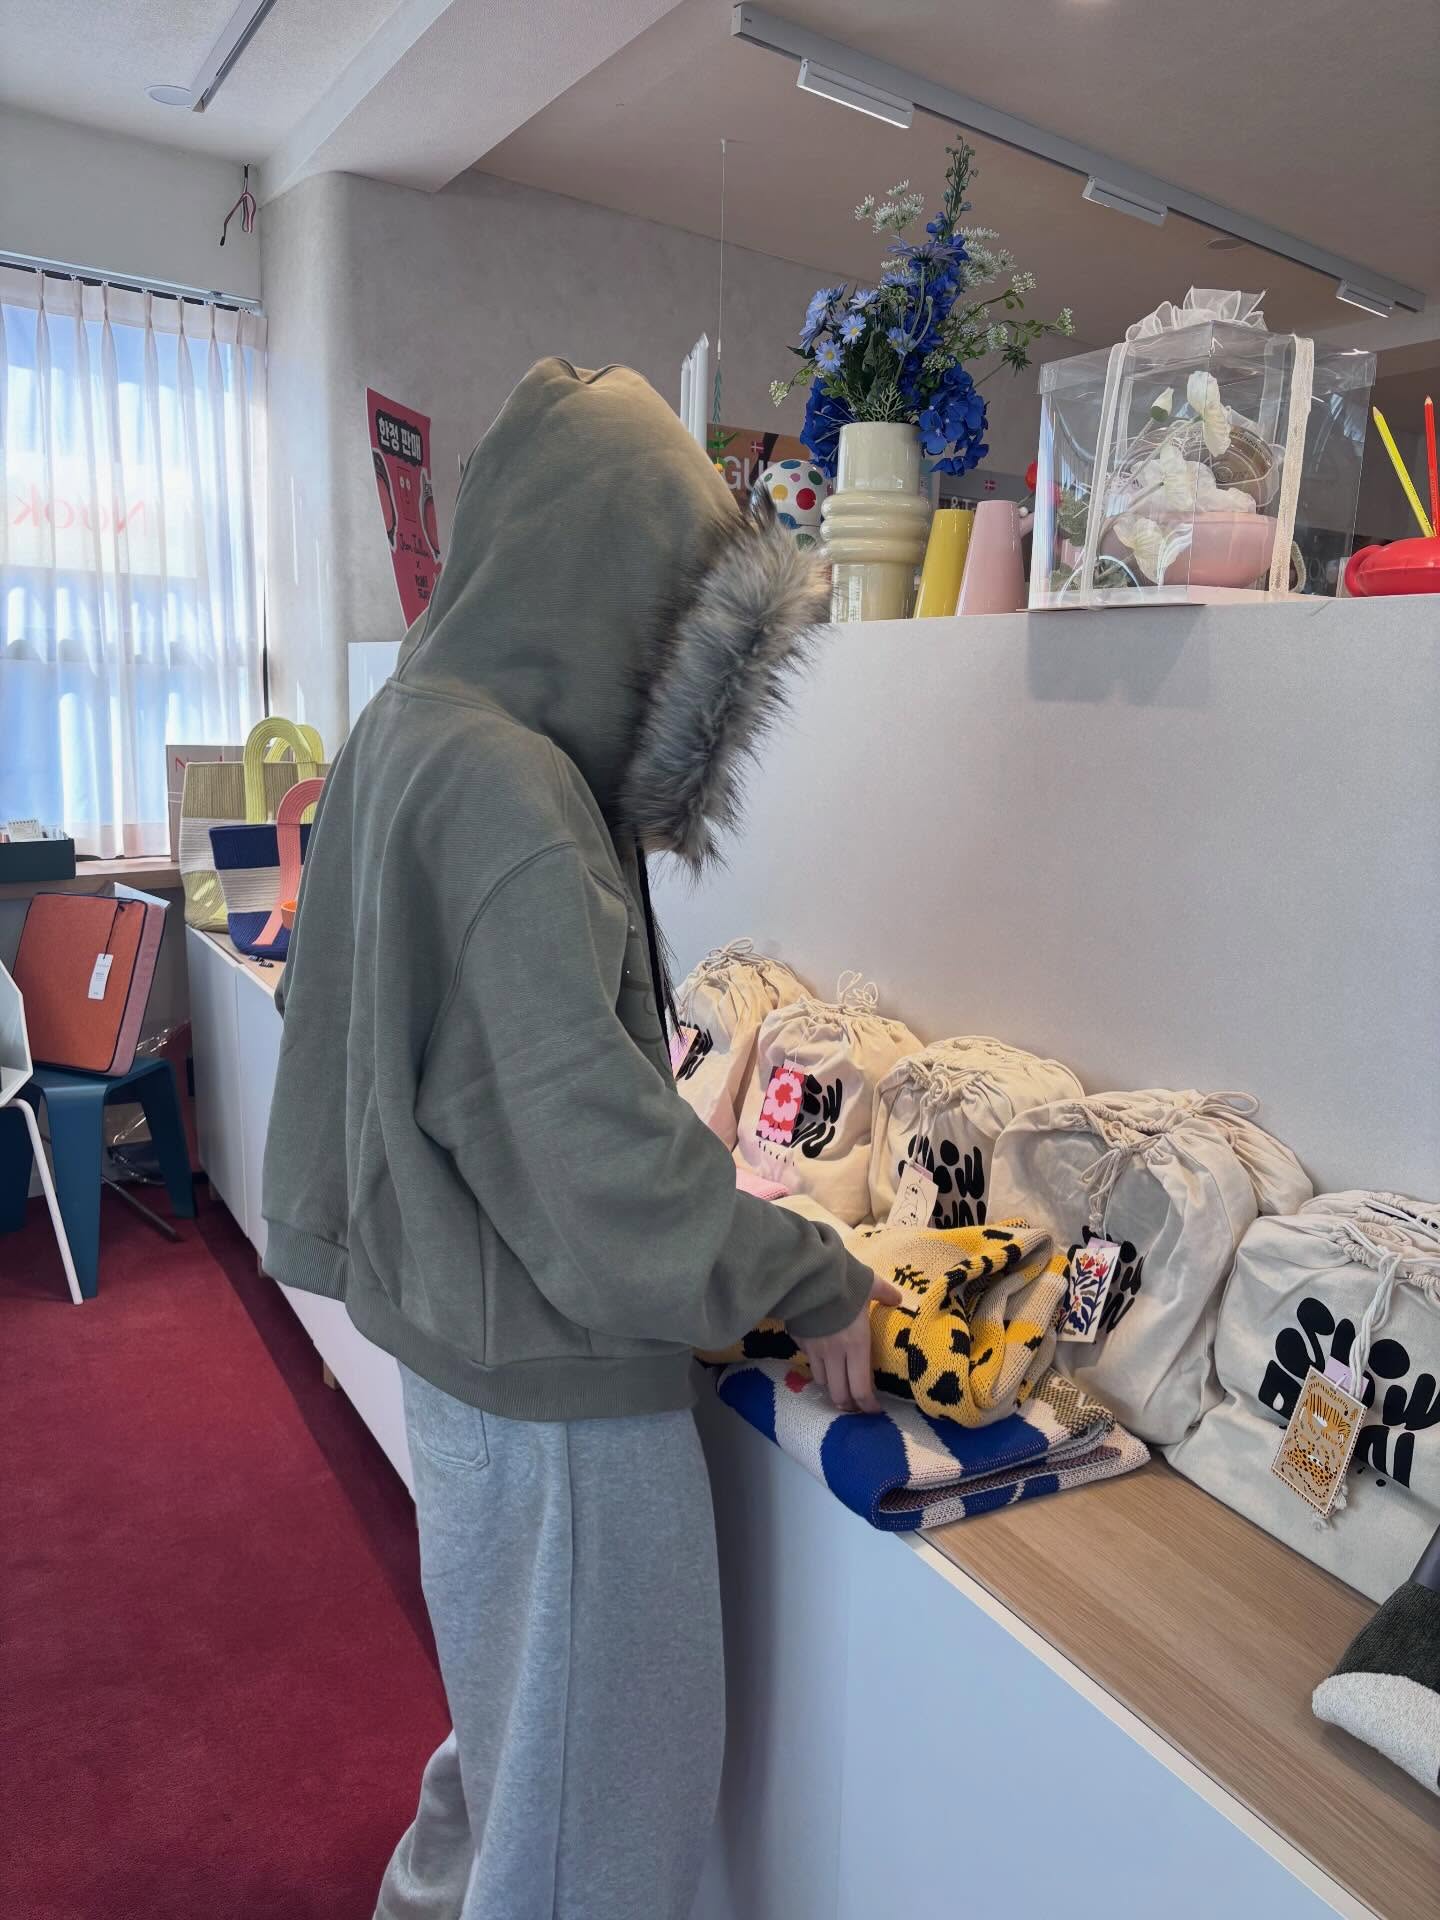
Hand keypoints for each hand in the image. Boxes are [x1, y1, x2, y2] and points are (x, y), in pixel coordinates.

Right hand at [797, 1274, 902, 1414]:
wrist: (807, 1274)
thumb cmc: (843, 1282)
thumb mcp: (870, 1284)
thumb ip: (885, 1293)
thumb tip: (897, 1298)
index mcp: (856, 1345)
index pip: (861, 1389)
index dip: (867, 1405)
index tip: (874, 1410)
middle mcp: (834, 1354)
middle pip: (839, 1393)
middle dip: (848, 1404)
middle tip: (856, 1404)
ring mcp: (814, 1349)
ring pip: (821, 1380)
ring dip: (832, 1385)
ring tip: (838, 1383)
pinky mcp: (799, 1340)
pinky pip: (808, 1359)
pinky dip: (816, 1364)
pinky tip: (821, 1358)